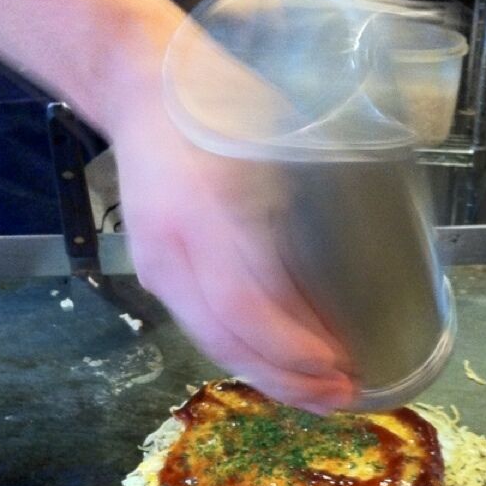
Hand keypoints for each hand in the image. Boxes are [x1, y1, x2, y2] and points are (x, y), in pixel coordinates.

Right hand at [111, 75, 355, 413]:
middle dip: (287, 379)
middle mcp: (172, 249)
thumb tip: (345, 275)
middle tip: (339, 395)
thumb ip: (300, 206)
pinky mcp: (152, 270)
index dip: (293, 347)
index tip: (340, 365)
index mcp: (205, 212)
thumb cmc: (220, 102)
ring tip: (315, 391)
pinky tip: (275, 363)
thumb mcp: (277, 142)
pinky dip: (242, 353)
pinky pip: (199, 326)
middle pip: (227, 340)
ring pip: (211, 343)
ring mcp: (155, 263)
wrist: (139, 91)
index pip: (247, 306)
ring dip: (266, 375)